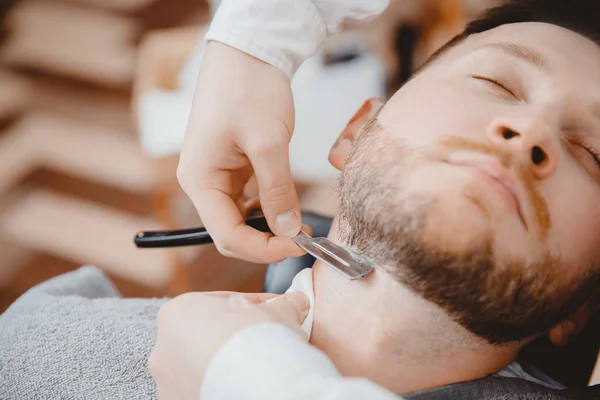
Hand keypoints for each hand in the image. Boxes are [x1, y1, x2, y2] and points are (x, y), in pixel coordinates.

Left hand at [148, 291, 309, 399]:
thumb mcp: (278, 312)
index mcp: (178, 312)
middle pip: (205, 336)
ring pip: (201, 367)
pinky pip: (203, 389)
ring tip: (259, 367)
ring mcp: (166, 382)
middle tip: (267, 339)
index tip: (273, 311)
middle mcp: (163, 346)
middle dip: (235, 336)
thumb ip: (283, 304)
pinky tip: (245, 385)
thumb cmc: (259, 340)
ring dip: (226, 365)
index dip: (253, 306)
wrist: (257, 388)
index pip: (220, 303)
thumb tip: (295, 302)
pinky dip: (220, 387)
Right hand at [177, 41, 305, 263]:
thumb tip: (288, 231)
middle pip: (230, 233)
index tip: (299, 245)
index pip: (226, 236)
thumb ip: (277, 191)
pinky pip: (247, 201)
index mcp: (199, 179)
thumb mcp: (268, 142)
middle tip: (302, 239)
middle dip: (266, 242)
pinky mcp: (231, 168)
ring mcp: (216, 175)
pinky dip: (268, 209)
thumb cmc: (250, 88)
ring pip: (240, 220)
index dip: (263, 249)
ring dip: (268, 228)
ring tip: (299, 225)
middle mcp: (202, 182)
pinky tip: (287, 205)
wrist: (248, 52)